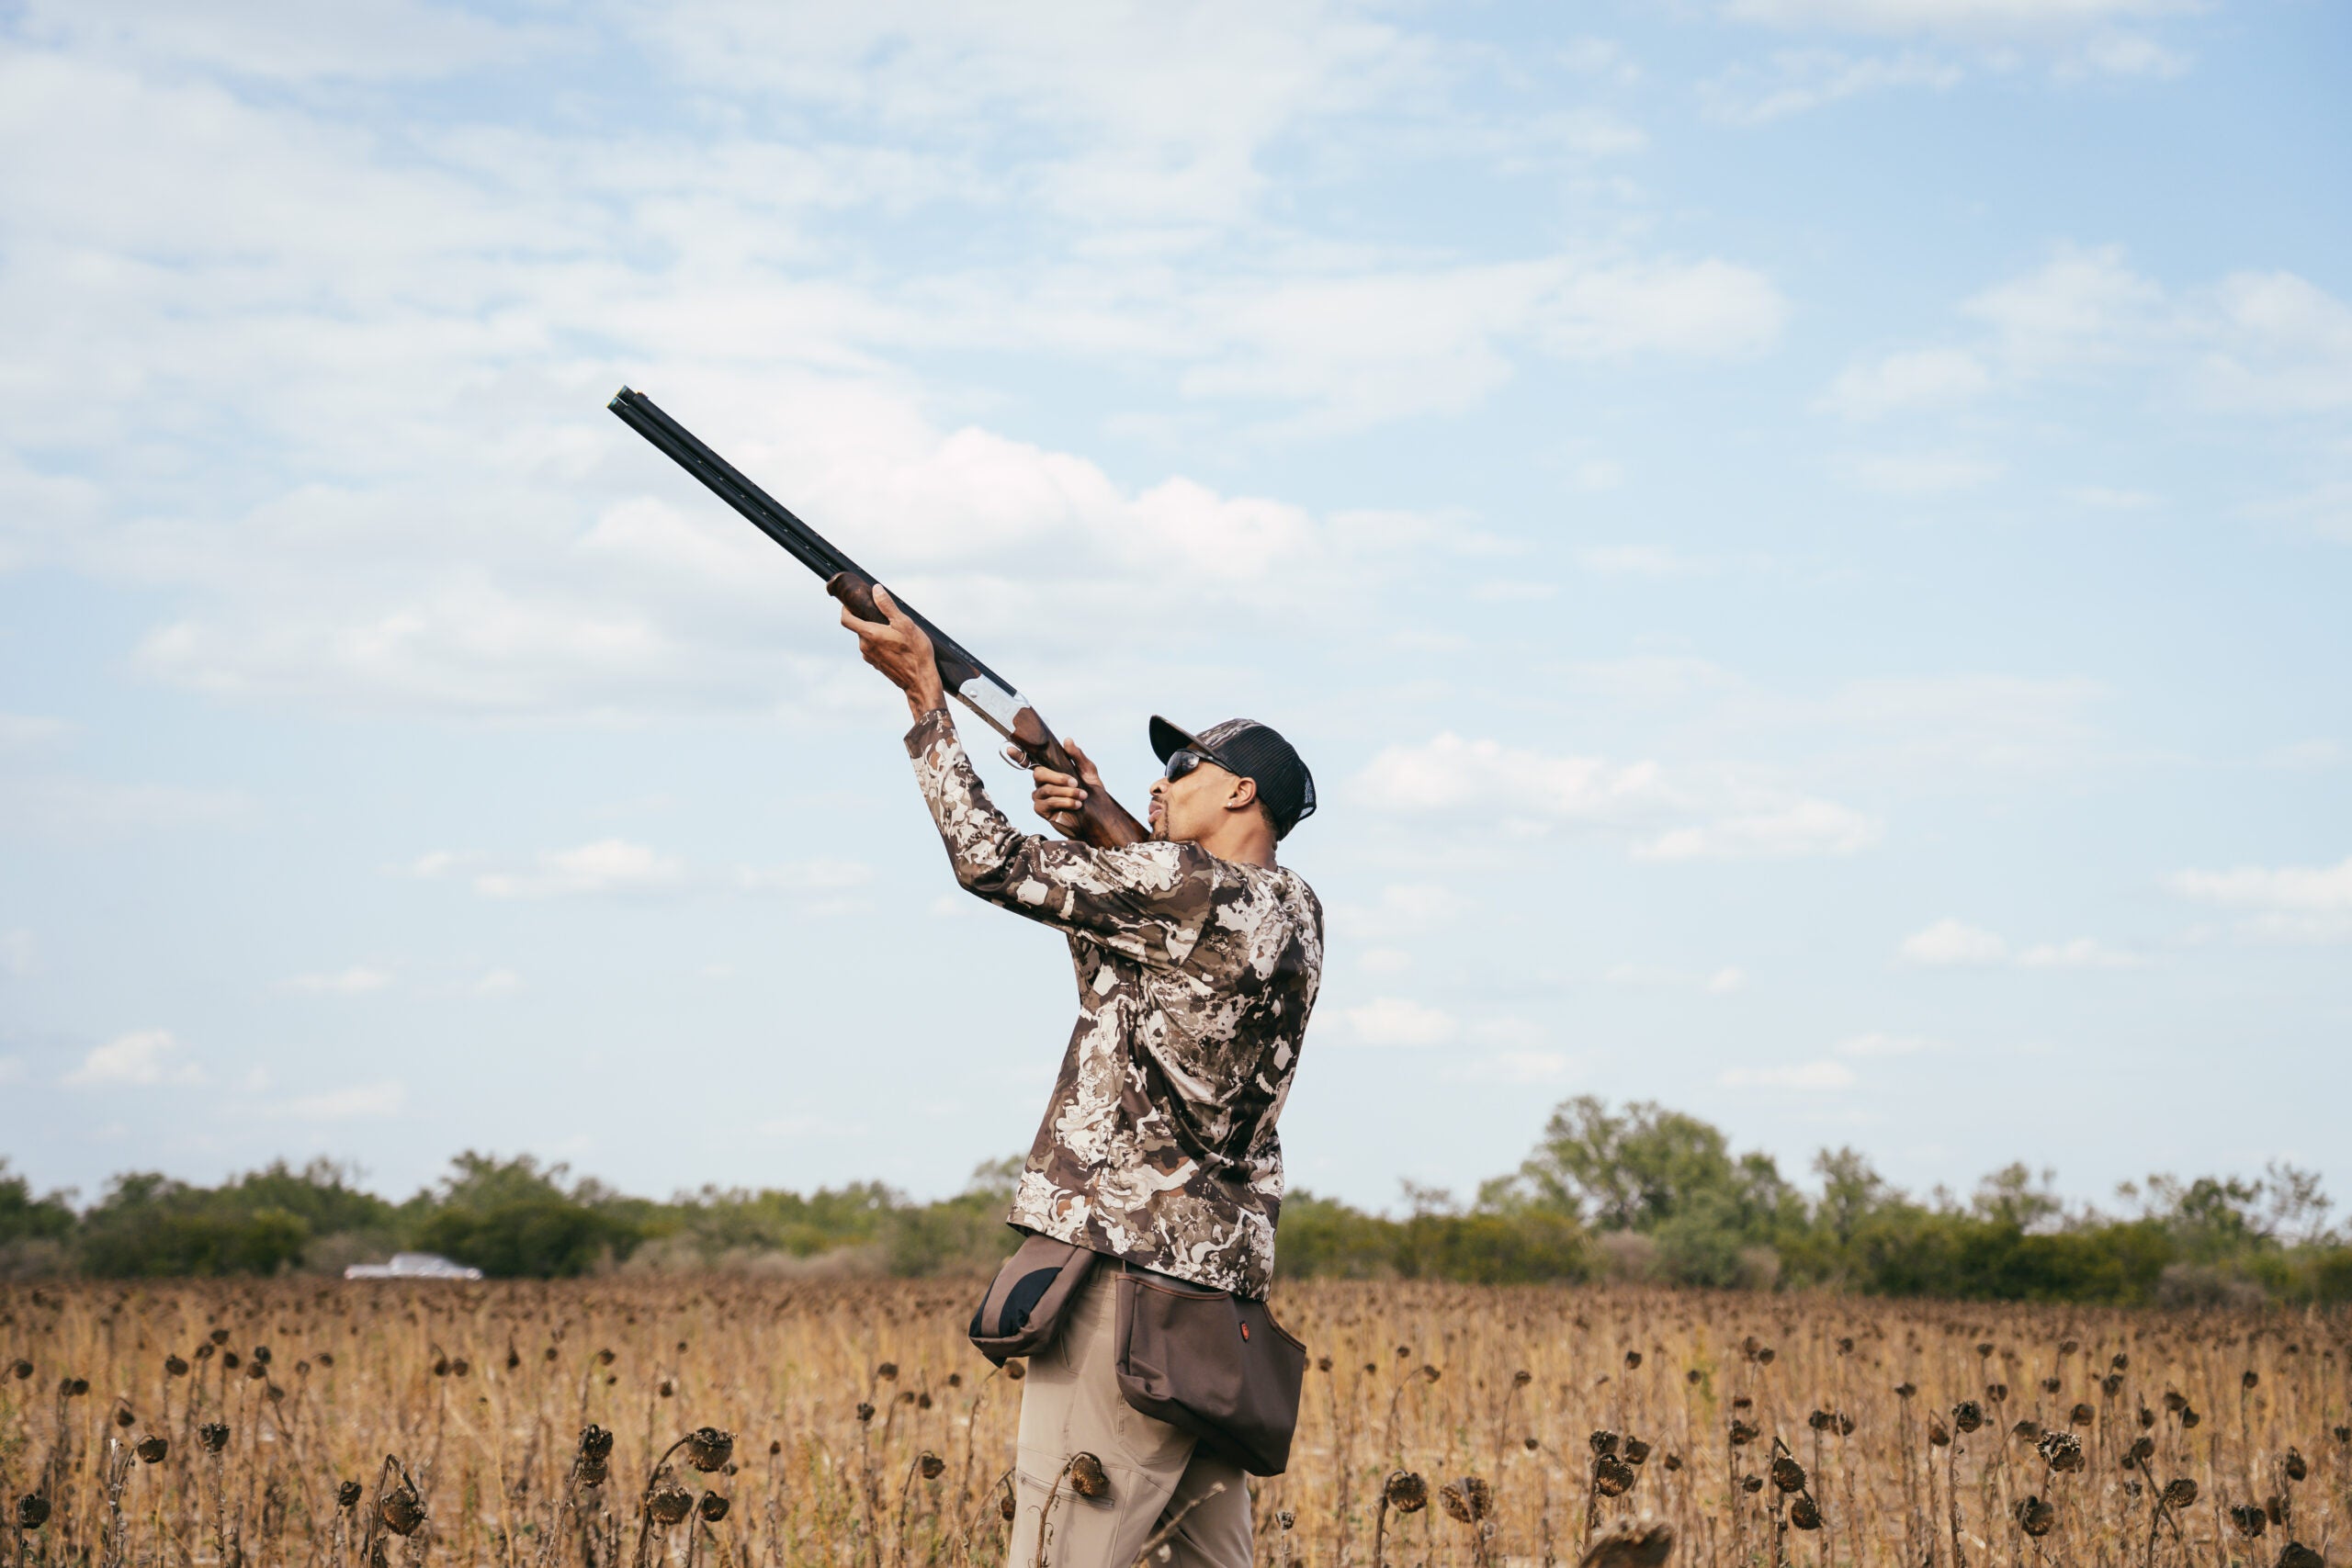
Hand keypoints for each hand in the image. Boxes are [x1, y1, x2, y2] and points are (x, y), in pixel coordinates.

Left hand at [839, 585, 944, 719]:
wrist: (920, 681)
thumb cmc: (915, 652)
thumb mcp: (904, 623)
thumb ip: (887, 606)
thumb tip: (876, 590)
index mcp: (869, 634)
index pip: (846, 619)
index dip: (846, 608)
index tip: (853, 603)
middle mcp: (865, 647)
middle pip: (859, 627)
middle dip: (868, 619)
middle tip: (886, 616)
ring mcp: (870, 657)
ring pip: (867, 639)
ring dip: (877, 632)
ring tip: (896, 632)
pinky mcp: (877, 665)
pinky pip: (874, 649)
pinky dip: (881, 643)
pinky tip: (897, 646)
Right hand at [1017, 736, 1102, 838]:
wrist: (1097, 815)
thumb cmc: (1092, 791)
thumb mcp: (1088, 770)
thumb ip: (1077, 756)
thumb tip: (1067, 740)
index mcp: (1051, 770)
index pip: (1031, 761)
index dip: (1018, 755)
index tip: (1009, 749)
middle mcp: (1042, 782)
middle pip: (1038, 773)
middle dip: (1057, 777)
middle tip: (1074, 782)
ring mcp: (1040, 796)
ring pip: (1046, 789)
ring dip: (1067, 792)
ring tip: (1082, 796)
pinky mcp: (1041, 810)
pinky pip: (1047, 803)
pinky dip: (1064, 802)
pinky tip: (1076, 805)